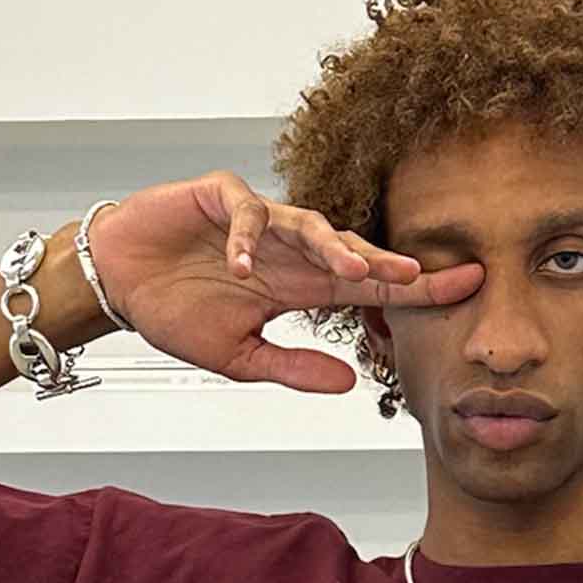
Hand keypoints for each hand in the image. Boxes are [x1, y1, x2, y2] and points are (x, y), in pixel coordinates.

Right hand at [87, 170, 484, 394]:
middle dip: (388, 262)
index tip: (463, 290)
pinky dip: (244, 239)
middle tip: (425, 276)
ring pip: (309, 223)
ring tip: (351, 270)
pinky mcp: (220, 197)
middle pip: (351, 249)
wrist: (119, 285)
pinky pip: (245, 212)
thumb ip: (294, 368)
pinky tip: (241, 267)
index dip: (414, 289)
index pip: (367, 287)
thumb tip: (349, 385)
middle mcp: (288, 250)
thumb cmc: (176, 312)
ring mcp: (257, 221)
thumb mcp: (240, 359)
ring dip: (331, 246)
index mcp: (300, 286)